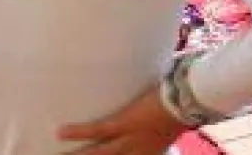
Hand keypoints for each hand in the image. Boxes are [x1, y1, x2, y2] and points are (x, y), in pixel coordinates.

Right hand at [59, 86, 189, 154]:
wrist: (191, 101)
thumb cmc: (183, 105)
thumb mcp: (168, 125)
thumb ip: (156, 127)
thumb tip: (149, 110)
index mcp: (149, 153)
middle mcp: (137, 152)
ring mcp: (130, 140)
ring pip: (97, 153)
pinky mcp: (124, 124)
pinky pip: (97, 130)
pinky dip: (78, 132)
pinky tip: (60, 131)